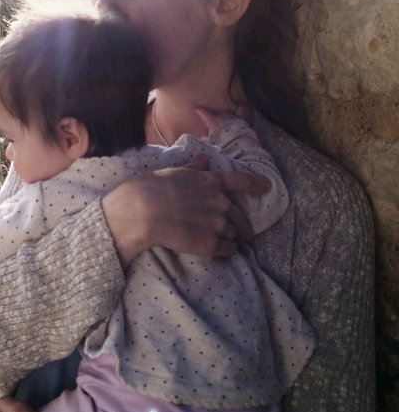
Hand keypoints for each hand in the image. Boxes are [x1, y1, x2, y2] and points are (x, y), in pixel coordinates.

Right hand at [102, 155, 269, 265]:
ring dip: (230, 238)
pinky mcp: (211, 244)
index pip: (241, 181)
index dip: (256, 183)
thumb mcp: (176, 171)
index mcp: (212, 182)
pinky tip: (220, 253)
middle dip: (243, 225)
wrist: (144, 212)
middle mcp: (220, 202)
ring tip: (223, 243)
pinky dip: (227, 252)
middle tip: (244, 233)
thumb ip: (194, 168)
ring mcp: (217, 224)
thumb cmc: (155, 188)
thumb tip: (203, 159)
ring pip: (233, 234)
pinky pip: (228, 250)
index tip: (267, 186)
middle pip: (239, 216)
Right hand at [194, 103, 253, 137]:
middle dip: (214, 117)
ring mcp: (231, 117)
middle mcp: (221, 117)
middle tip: (214, 123)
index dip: (200, 111)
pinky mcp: (239, 119)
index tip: (197, 108)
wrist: (236, 142)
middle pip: (216, 114)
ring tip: (224, 122)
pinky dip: (239, 109)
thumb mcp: (212, 142)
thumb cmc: (222, 142)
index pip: (204, 114)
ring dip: (224, 117)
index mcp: (213, 122)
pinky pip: (239, 111)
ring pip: (226, 113)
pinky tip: (240, 105)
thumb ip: (206, 139)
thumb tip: (202, 138)